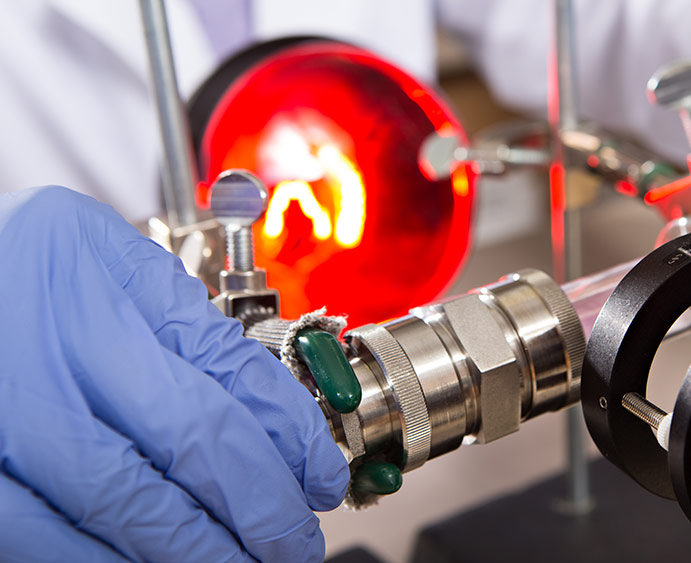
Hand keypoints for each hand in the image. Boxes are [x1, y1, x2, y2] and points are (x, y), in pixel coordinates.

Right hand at [0, 187, 348, 561]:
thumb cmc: (26, 275)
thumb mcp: (109, 270)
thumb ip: (188, 334)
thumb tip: (276, 426)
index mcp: (92, 275)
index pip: (224, 368)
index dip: (289, 436)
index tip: (320, 479)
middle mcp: (41, 339)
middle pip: (188, 438)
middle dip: (262, 503)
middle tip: (294, 539)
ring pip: (126, 503)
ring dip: (201, 546)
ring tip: (246, 561)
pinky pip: (44, 540)